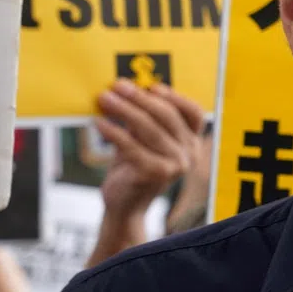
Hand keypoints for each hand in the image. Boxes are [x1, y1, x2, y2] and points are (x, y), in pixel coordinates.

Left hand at [95, 80, 204, 220]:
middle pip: (167, 116)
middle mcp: (190, 154)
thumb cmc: (133, 168)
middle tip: (118, 86)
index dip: (175, 97)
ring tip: (104, 98)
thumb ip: (145, 119)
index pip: (194, 113)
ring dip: (124, 110)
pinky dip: (113, 131)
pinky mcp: (155, 174)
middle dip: (140, 98)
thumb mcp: (144, 140)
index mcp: (192, 143)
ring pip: (148, 128)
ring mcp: (175, 165)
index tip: (151, 86)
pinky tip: (99, 122)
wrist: (125, 206)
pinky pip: (131, 145)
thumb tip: (127, 89)